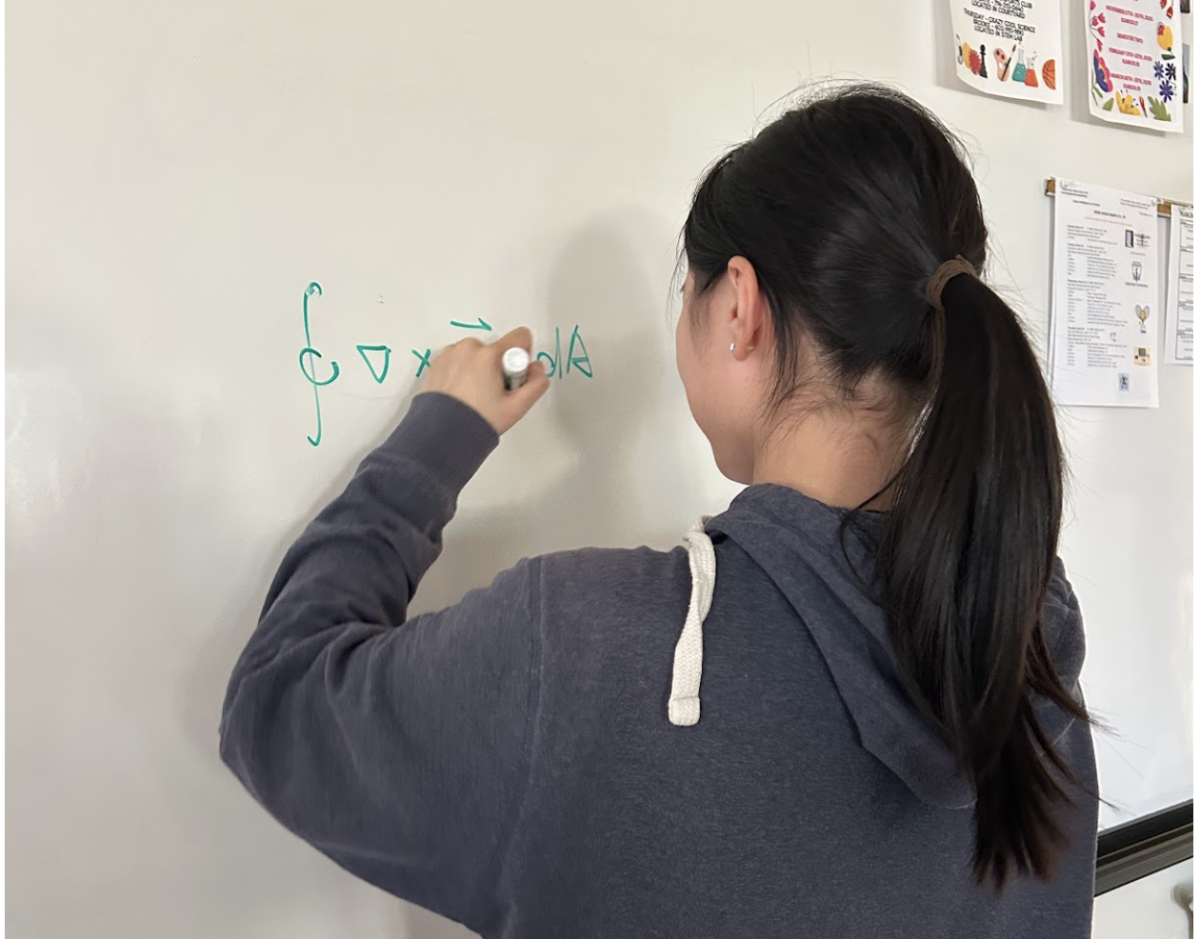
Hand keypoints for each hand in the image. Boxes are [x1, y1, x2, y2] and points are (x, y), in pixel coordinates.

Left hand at [419, 327, 550, 434]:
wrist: (441, 434)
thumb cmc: (477, 421)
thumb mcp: (516, 408)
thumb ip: (536, 384)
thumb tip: (538, 368)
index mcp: (489, 354)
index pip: (520, 337)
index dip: (521, 359)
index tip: (511, 379)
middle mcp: (469, 347)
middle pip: (497, 349)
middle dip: (498, 367)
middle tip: (491, 394)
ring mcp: (450, 353)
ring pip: (476, 354)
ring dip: (479, 369)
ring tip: (474, 396)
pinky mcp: (436, 362)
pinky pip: (458, 359)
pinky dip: (462, 372)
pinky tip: (460, 394)